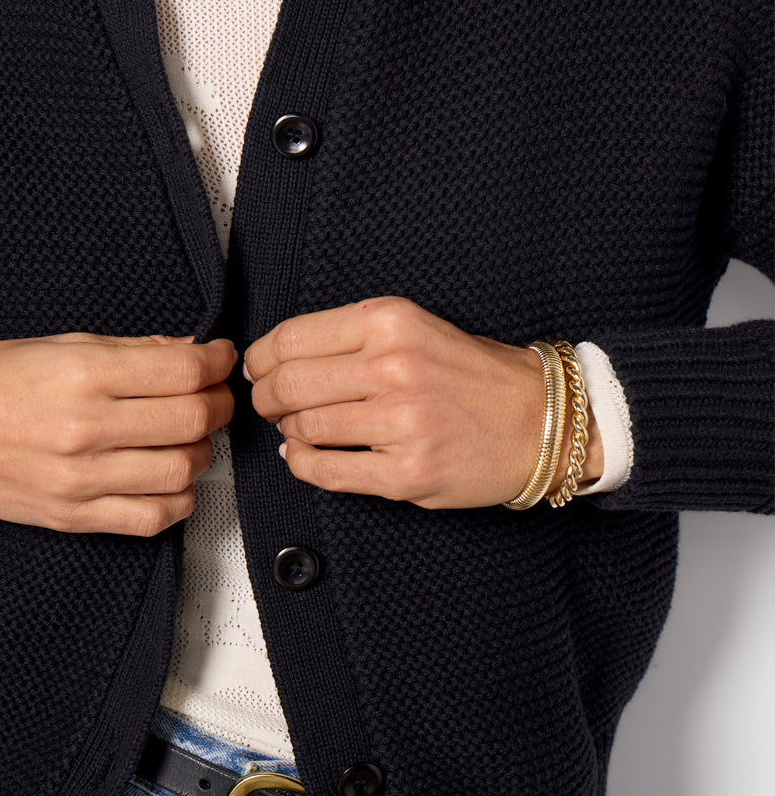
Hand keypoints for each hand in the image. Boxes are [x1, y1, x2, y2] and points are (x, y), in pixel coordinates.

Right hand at [0, 332, 235, 535]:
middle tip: (215, 394)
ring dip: (202, 451)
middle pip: (191, 420)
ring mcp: (79, 479)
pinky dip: (179, 498)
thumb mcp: (57, 344)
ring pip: (182, 470)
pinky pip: (152, 517)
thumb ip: (129, 350)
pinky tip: (171, 477)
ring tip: (190, 435)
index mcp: (81, 374)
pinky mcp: (73, 517)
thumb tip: (189, 352)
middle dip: (218, 404)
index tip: (222, 358)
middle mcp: (83, 428)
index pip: (181, 370)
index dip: (217, 362)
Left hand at [245, 298, 602, 509]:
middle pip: (289, 384)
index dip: (261, 357)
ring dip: (289, 430)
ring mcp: (400, 424)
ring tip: (297, 427)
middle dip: (266, 397)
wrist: (537, 420)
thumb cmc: (472, 373)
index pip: (293, 338)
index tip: (258, 367)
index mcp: (390, 322)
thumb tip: (276, 357)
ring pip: (304, 427)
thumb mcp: (413, 326)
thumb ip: (349, 337)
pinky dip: (303, 464)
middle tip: (269, 402)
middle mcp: (393, 368)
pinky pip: (326, 471)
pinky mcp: (406, 473)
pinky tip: (305, 456)